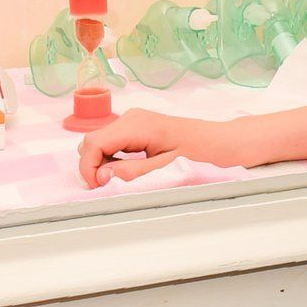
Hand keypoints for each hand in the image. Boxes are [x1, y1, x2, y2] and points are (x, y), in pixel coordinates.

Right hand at [75, 111, 240, 187]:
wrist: (218, 143)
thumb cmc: (198, 154)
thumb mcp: (163, 168)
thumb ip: (130, 173)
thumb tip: (101, 177)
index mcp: (136, 125)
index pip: (93, 143)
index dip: (89, 168)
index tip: (99, 188)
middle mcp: (130, 118)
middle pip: (91, 142)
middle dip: (93, 167)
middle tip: (109, 187)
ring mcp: (132, 121)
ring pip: (99, 143)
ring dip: (102, 164)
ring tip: (121, 179)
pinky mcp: (135, 128)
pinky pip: (111, 143)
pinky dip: (111, 159)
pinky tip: (127, 170)